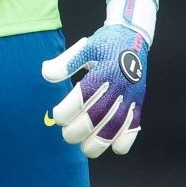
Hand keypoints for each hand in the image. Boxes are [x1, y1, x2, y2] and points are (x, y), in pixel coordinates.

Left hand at [41, 0, 156, 157]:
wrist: (133, 37)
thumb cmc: (105, 43)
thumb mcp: (85, 46)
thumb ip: (66, 62)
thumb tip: (46, 74)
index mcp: (104, 70)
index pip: (83, 96)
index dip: (68, 110)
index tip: (56, 116)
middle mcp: (119, 85)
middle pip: (99, 115)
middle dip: (79, 130)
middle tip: (66, 135)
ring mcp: (131, 96)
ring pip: (116, 126)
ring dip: (100, 142)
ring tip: (85, 149)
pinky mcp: (139, 102)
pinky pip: (134, 126)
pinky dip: (126, 140)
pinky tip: (113, 147)